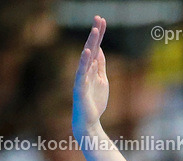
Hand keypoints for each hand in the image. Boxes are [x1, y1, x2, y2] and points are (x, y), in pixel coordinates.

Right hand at [72, 15, 108, 140]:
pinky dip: (84, 62)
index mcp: (92, 67)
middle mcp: (86, 69)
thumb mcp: (102, 80)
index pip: (96, 47)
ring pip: (87, 57)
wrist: (89, 120)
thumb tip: (100, 49)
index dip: (99, 34)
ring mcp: (82, 77)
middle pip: (91, 48)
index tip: (102, 19)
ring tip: (95, 30)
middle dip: (95, 33)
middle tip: (99, 18)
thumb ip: (100, 65)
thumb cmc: (94, 101)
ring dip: (91, 43)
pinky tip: (88, 52)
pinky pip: (82, 72)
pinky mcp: (80, 87)